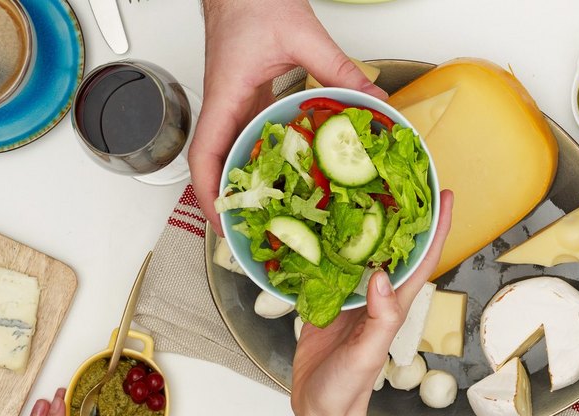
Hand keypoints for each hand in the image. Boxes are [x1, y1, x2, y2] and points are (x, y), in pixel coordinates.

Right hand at [191, 0, 385, 235]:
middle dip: (231, 200)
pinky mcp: (247, 96)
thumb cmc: (252, 1)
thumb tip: (374, 98)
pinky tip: (291, 171)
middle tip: (254, 230)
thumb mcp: (303, 36)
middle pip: (216, 163)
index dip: (210, 193)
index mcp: (226, 94)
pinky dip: (264, 158)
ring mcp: (234, 102)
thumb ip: (339, 69)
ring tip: (274, 213)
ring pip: (232, 152)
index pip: (205, 154)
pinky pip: (250, 135)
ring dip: (248, 183)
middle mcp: (225, 103)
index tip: (225, 220)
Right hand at [290, 191, 453, 415]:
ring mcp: (352, 297)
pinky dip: (326, 243)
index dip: (437, 225)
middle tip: (396, 173)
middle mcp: (377, 294)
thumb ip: (380, 318)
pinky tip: (316, 224)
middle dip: (400, 210)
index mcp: (394, 303)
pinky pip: (328, 265)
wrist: (319, 409)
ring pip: (361, 249)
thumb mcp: (367, 353)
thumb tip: (383, 277)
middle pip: (394, 244)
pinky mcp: (326, 301)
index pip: (423, 257)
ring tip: (357, 186)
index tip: (445, 193)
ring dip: (362, 221)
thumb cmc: (348, 390)